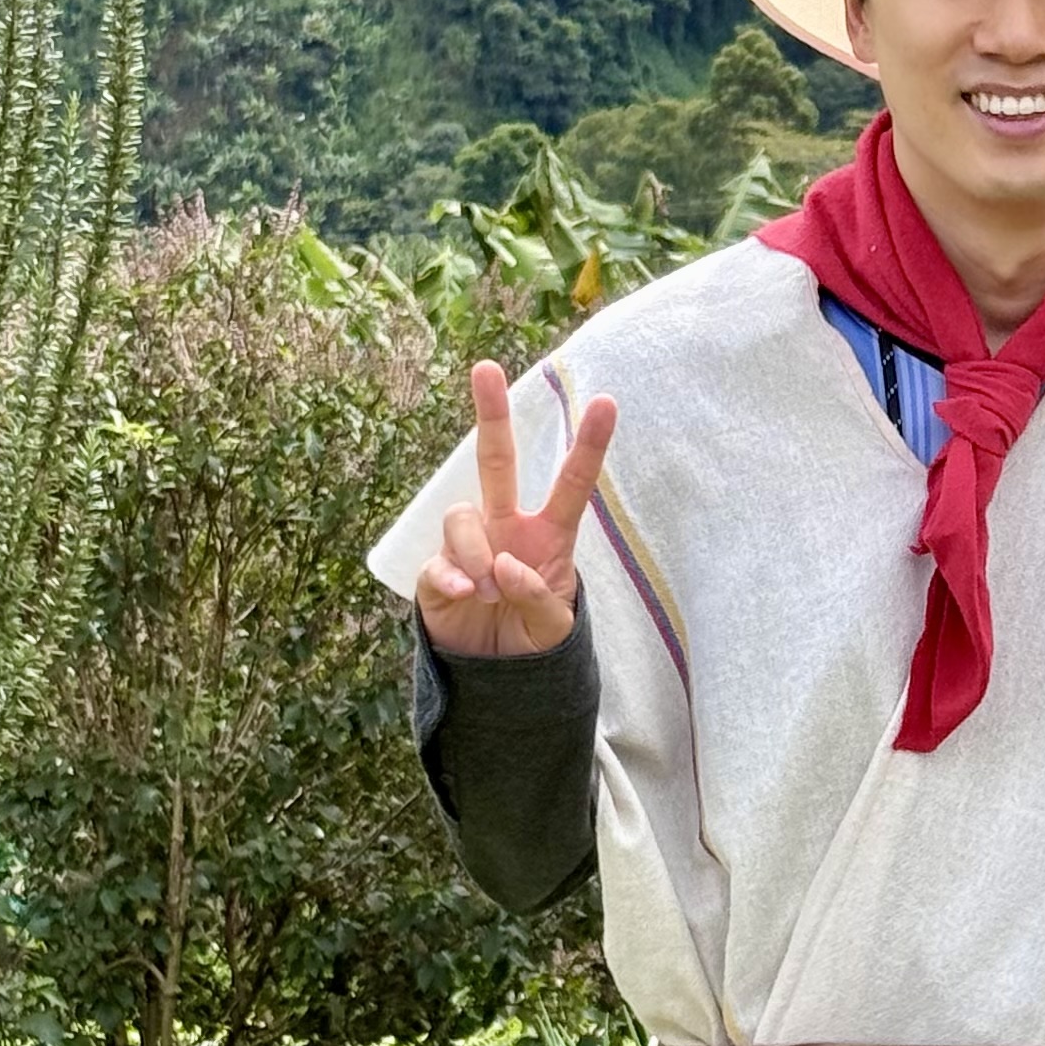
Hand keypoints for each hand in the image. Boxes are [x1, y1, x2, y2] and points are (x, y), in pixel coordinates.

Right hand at [416, 360, 617, 660]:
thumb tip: (504, 566)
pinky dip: (452, 577)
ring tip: (489, 592)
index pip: (572, 484)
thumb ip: (540, 596)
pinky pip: (437, 560)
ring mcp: (469, 545)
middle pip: (497, 461)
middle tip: (486, 367)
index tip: (608, 402)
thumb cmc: (533, 640)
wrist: (495, 678)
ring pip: (461, 516)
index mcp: (549, 535)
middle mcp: (506, 528)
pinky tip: (465, 594)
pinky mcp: (436, 570)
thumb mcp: (555, 627)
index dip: (589, 445)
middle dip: (491, 413)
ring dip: (477, 553)